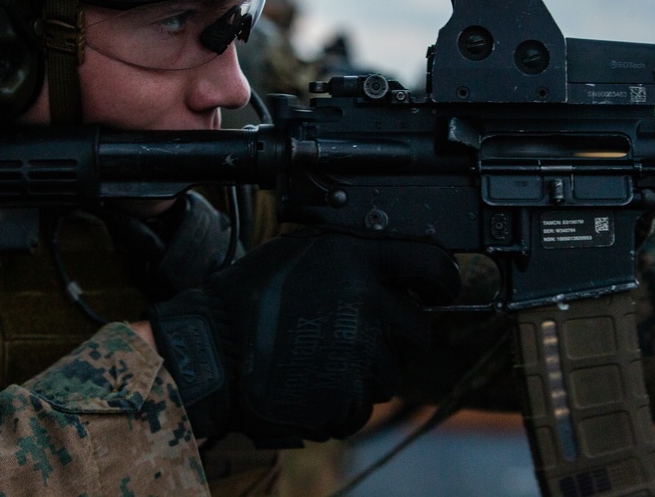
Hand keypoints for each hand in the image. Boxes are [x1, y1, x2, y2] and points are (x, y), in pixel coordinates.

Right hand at [146, 227, 458, 444]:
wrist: (211, 352)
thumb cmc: (250, 296)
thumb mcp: (305, 250)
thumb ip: (356, 254)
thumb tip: (396, 264)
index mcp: (359, 259)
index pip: (434, 266)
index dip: (442, 281)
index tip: (438, 290)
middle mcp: (368, 303)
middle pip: (419, 331)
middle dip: (397, 336)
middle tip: (359, 333)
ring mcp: (360, 352)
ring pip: (391, 372)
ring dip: (366, 370)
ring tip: (322, 357)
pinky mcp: (346, 395)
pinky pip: (363, 403)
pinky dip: (343, 399)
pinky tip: (312, 381)